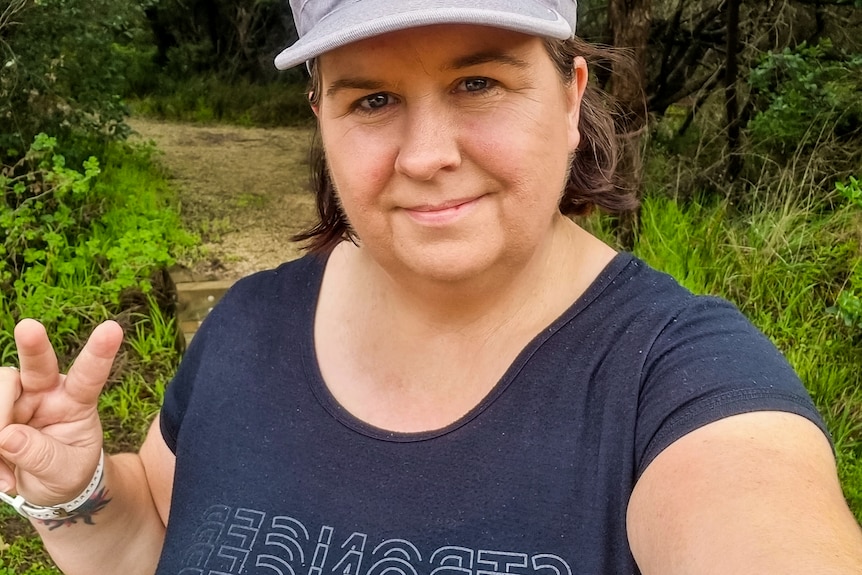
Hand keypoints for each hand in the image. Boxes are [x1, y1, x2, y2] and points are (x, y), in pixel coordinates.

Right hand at [0, 319, 122, 506]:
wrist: (48, 487)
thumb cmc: (66, 472)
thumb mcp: (65, 472)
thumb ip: (42, 456)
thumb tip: (7, 436)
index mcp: (77, 401)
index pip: (89, 375)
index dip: (99, 353)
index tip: (112, 329)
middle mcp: (47, 392)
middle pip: (38, 363)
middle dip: (33, 345)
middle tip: (29, 328)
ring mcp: (18, 398)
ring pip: (1, 387)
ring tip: (7, 472)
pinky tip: (4, 476)